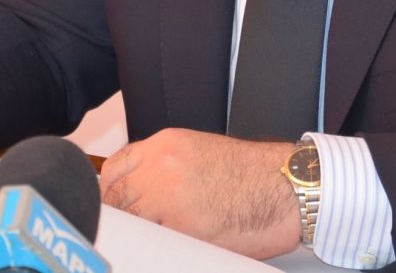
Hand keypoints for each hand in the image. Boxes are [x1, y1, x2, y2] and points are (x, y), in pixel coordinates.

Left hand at [99, 129, 300, 258]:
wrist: (286, 187)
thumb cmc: (254, 173)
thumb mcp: (201, 151)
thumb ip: (166, 165)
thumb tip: (138, 189)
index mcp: (165, 145)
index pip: (114, 169)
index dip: (109, 192)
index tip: (112, 206)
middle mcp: (161, 167)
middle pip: (115, 198)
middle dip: (118, 216)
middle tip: (129, 230)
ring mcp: (168, 199)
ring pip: (129, 222)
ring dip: (136, 233)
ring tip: (150, 241)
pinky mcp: (182, 229)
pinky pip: (152, 244)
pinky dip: (154, 249)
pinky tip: (165, 250)